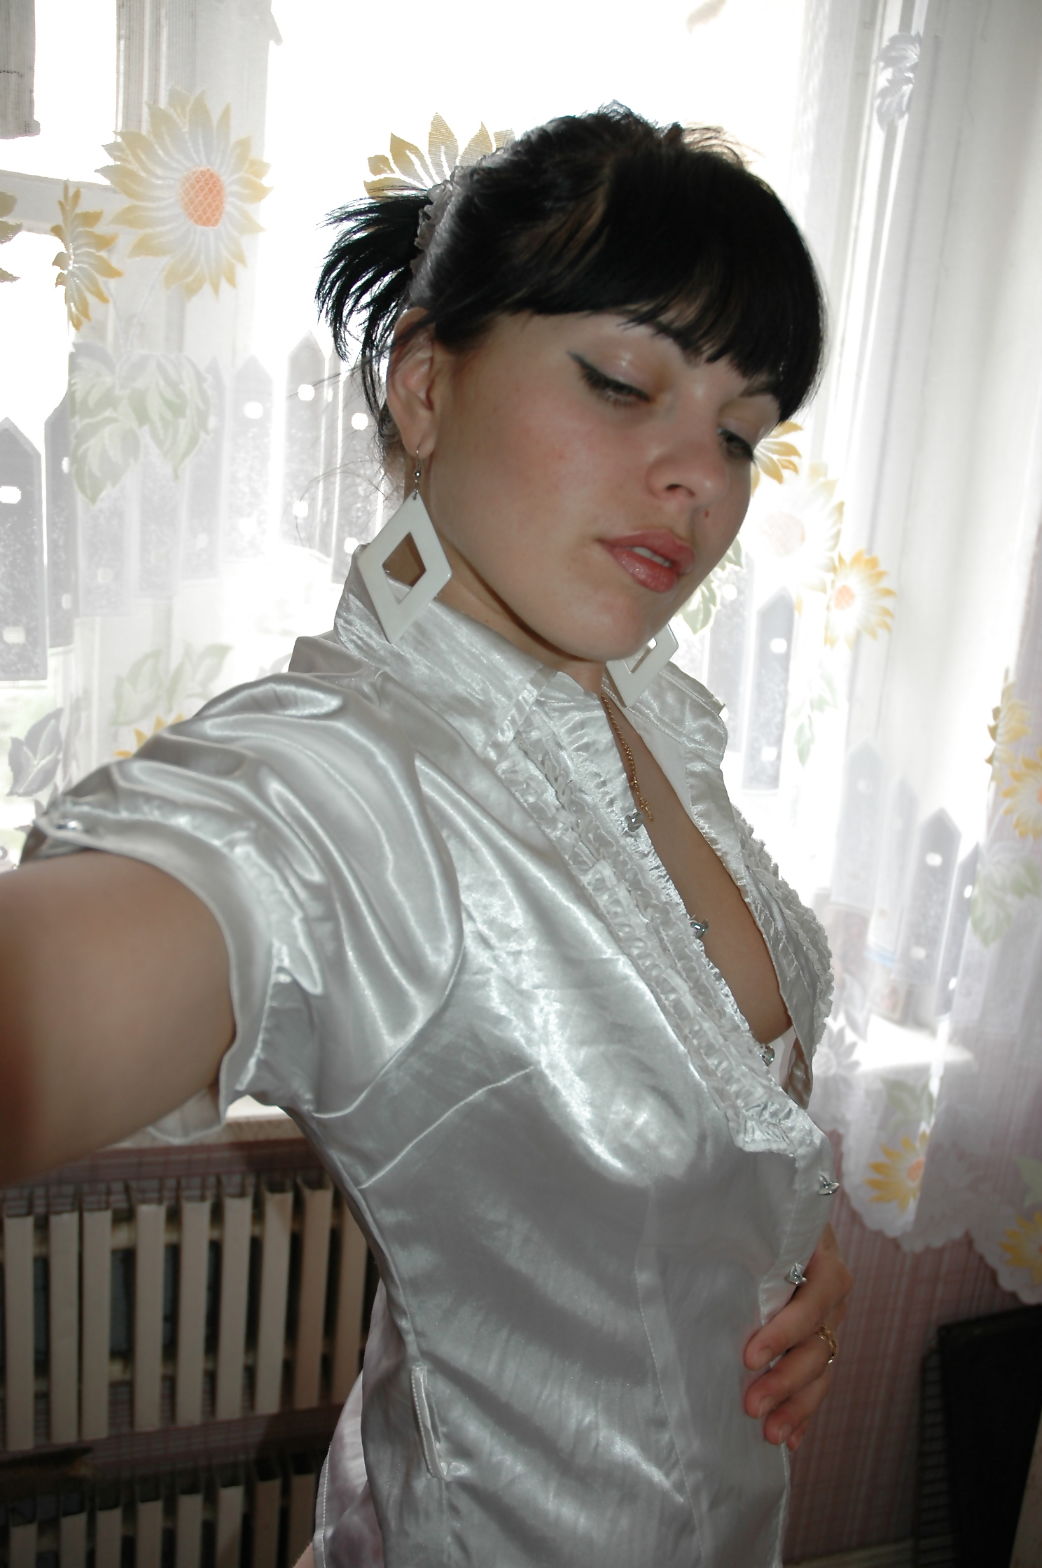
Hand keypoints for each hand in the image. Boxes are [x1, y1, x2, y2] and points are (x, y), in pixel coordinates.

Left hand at [742, 1224, 851, 1452]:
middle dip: (786, 1380)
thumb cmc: (760, 1204)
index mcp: (821, 1255)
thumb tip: (689, 1222)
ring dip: (797, 1404)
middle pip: (818, 1342)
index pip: (814, 1299)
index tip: (749, 1356)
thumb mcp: (756, 1208)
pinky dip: (804, 1410)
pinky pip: (818, 1379)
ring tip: (770, 1434)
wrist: (782, 1205)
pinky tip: (790, 1438)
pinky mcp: (819, 1337)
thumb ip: (737, 1220)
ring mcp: (829, 1317)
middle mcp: (831, 1290)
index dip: (785, 1331)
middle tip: (751, 1406)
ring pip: (822, 1367)